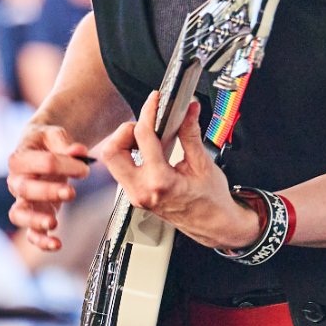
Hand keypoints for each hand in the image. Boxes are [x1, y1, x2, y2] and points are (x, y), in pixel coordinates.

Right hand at [7, 120, 93, 252]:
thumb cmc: (48, 142)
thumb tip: (79, 151)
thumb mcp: (54, 135)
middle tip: (71, 192)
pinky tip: (57, 244)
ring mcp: (21, 200)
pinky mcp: (32, 215)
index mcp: (19, 158)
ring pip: (19, 215)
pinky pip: (30, 233)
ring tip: (53, 223)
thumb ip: (65, 142)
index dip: (65, 165)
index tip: (85, 167)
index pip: (42, 162)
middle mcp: (15, 181)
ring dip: (35, 220)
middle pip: (26, 189)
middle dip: (49, 191)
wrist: (39, 150)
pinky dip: (41, 241)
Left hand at [93, 91, 260, 252]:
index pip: (143, 137)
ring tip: (146, 136)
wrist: (213, 225)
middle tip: (145, 124)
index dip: (149, 112)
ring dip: (124, 143)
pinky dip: (129, 154)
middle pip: (112, 151)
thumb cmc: (211, 201)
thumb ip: (191, 134)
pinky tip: (148, 150)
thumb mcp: (203, 164)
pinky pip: (121, 170)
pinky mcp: (135, 196)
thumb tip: (189, 110)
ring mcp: (135, 195)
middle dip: (125, 131)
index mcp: (160, 182)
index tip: (155, 100)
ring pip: (112, 161)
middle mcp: (142, 191)